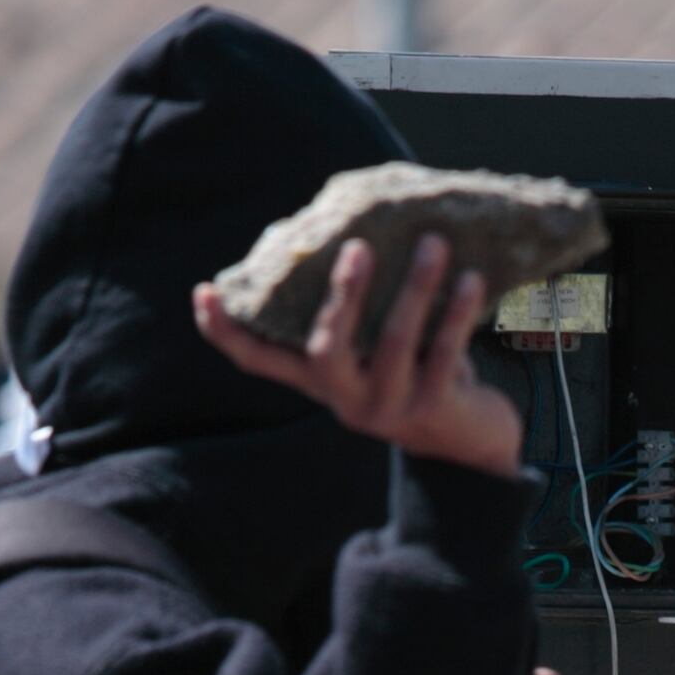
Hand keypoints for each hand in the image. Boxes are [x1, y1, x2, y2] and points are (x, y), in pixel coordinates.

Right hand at [191, 235, 525, 477]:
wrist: (468, 443)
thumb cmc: (415, 371)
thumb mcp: (374, 346)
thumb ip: (356, 309)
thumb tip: (346, 231)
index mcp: (319, 380)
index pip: (259, 361)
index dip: (225, 332)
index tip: (203, 292)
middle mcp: (344, 397)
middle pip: (326, 350)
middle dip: (341, 297)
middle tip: (359, 246)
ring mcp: (387, 407)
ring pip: (396, 343)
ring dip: (415, 289)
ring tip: (433, 244)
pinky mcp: (432, 409)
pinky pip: (444, 354)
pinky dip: (456, 314)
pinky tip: (471, 279)